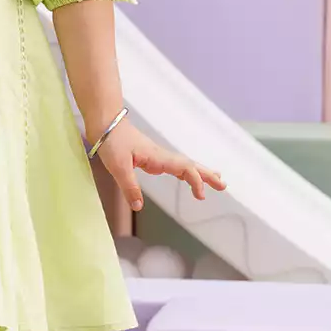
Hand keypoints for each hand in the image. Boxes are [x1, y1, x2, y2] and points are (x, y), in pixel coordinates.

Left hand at [93, 117, 225, 212]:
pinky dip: (186, 172)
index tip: (201, 195)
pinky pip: (175, 165)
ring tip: (216, 180)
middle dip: (207, 175)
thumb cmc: (111, 142)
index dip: (195, 181)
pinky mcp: (152, 157)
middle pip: (190, 165)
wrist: (106, 124)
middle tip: (223, 185)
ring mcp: (158, 156)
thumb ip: (129, 187)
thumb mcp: (117, 167)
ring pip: (185, 165)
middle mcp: (162, 156)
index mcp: (158, 157)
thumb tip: (139, 207)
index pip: (184, 168)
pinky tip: (188, 177)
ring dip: (200, 173)